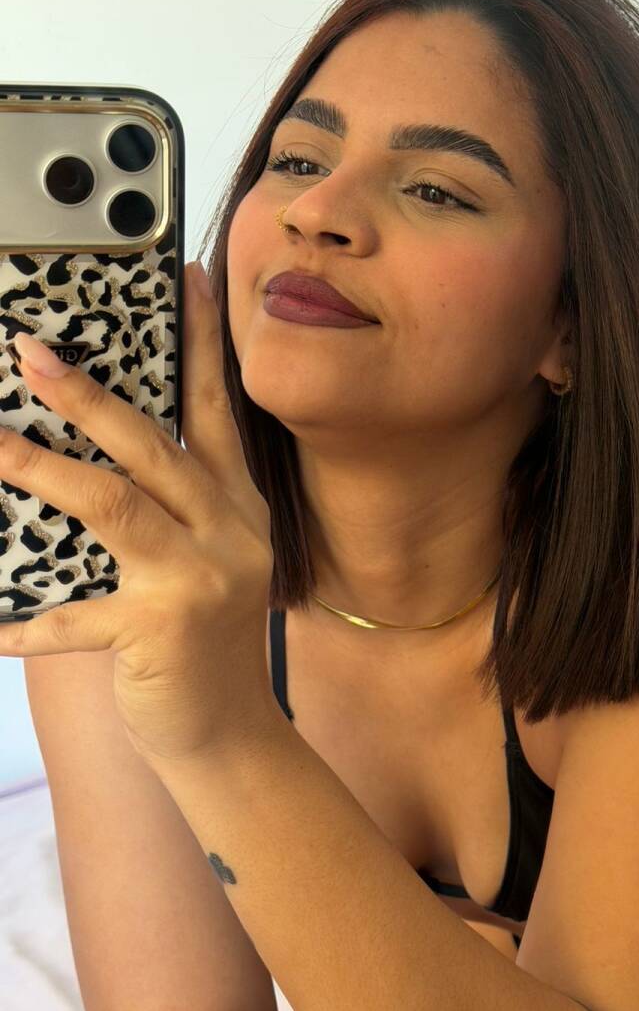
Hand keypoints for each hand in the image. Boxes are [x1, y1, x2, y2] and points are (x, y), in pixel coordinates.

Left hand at [0, 262, 278, 763]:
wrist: (230, 732)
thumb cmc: (202, 639)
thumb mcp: (204, 561)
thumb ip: (169, 508)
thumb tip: (81, 453)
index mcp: (238, 508)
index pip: (219, 411)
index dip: (203, 344)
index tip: (187, 278)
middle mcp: (229, 534)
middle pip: (155, 447)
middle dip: (91, 397)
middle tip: (32, 354)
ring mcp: (200, 580)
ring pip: (115, 506)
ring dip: (43, 469)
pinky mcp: (162, 631)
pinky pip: (76, 619)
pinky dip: (27, 623)